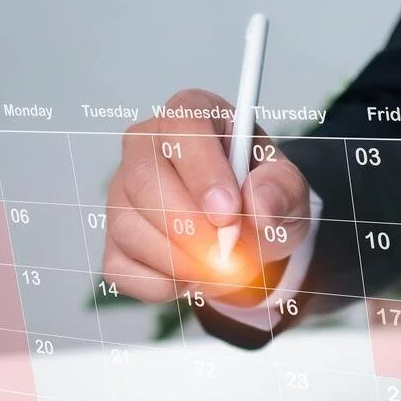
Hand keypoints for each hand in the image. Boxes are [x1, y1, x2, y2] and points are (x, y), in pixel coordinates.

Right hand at [104, 89, 310, 305]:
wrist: (249, 236)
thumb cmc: (262, 197)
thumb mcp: (288, 190)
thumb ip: (281, 192)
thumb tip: (258, 206)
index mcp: (191, 114)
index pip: (183, 127)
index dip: (203, 173)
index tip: (228, 214)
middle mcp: (145, 145)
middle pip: (144, 179)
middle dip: (189, 226)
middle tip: (227, 254)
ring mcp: (121, 192)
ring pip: (129, 227)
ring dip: (180, 261)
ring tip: (220, 266)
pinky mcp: (112, 239)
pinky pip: (122, 269)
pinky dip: (162, 286)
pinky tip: (190, 277)